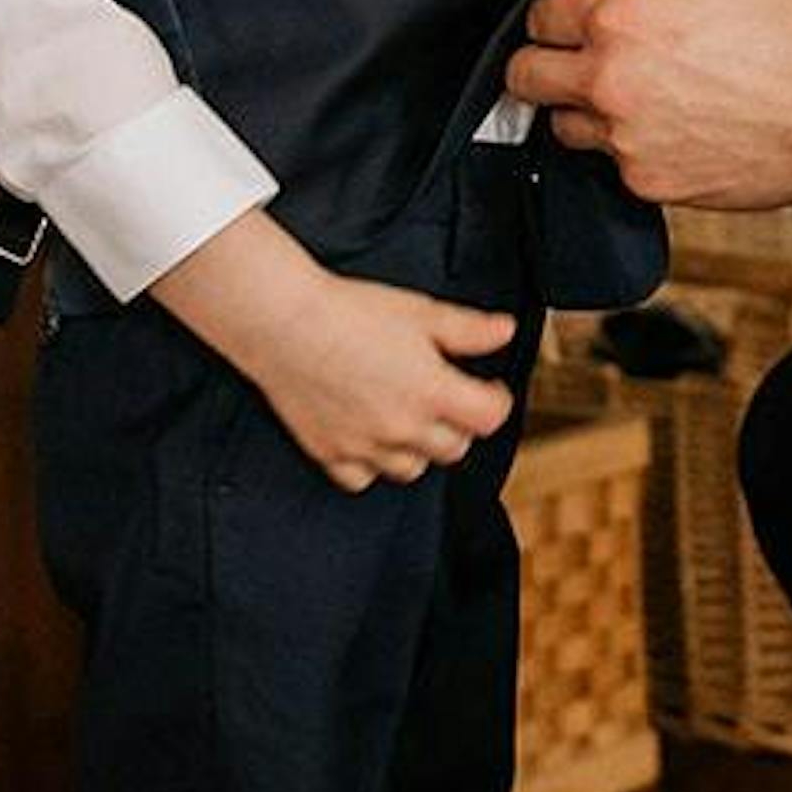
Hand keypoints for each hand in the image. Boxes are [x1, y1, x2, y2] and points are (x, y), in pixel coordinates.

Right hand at [148, 210, 515, 492]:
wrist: (284, 323)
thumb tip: (507, 331)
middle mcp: (404, 427)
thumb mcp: (421, 312)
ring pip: (413, 469)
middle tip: (446, 397)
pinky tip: (369, 435)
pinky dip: (372, 464)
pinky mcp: (331, 454)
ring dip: (419, 448)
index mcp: (434, 391)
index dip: (496, 399)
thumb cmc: (350, 311)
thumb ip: (469, 329)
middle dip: (459, 423)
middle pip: (455, 448)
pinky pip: (363, 479)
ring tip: (408, 415)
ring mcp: (366, 446)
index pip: (490, 418)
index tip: (486, 386)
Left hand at [508, 0, 791, 218]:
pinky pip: (609, 162)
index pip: (536, 12)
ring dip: (584, 104)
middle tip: (589, 49)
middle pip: (523, 75)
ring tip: (640, 86)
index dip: (563, 4)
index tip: (583, 8)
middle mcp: (610, 81)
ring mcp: (625, 139)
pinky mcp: (647, 182)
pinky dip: (629, 143)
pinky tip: (673, 118)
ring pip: (560, 124)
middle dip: (549, 57)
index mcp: (619, 16)